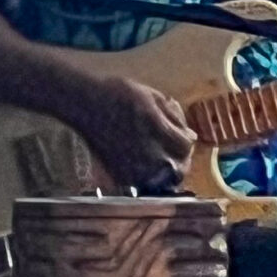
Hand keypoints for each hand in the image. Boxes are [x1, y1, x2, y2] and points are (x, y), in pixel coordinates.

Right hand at [75, 77, 196, 189]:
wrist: (85, 105)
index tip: (182, 134)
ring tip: (160, 156)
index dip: (187, 140)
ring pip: (164, 180)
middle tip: (174, 148)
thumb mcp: (152, 96)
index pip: (185, 147)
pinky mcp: (121, 175)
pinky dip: (150, 176)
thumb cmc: (119, 93)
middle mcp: (147, 153)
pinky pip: (146, 183)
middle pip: (179, 169)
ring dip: (168, 170)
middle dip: (181, 158)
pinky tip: (146, 163)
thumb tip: (190, 135)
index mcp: (156, 129)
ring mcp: (133, 167)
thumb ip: (174, 117)